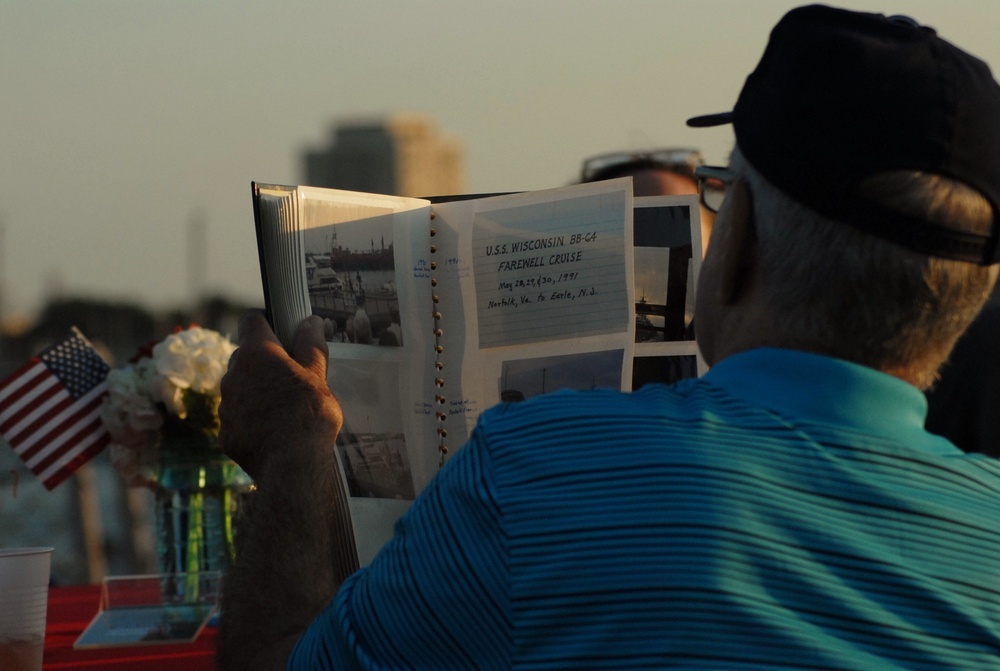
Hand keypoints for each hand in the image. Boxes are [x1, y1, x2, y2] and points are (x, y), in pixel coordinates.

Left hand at [219, 311, 341, 481]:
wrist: (292, 466)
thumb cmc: (309, 414)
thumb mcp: (317, 376)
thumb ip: (311, 345)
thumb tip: (311, 322)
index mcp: (257, 353)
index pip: (251, 321)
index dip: (265, 322)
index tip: (279, 331)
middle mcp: (234, 374)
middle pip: (245, 356)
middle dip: (263, 361)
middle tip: (290, 375)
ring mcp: (226, 405)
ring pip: (239, 387)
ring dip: (255, 391)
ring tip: (283, 408)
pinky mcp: (225, 432)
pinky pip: (237, 417)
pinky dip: (251, 419)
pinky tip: (272, 431)